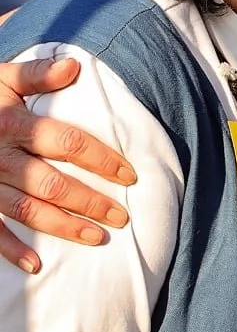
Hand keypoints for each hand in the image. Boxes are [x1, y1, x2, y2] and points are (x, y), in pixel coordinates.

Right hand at [0, 56, 135, 272]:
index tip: (130, 176)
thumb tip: (73, 66)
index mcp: (12, 122)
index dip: (102, 160)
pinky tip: (36, 265)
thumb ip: (35, 73)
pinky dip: (10, 249)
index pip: (68, 142)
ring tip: (97, 238)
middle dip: (90, 202)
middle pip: (52, 183)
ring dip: (63, 227)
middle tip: (122, 217)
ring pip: (26, 209)